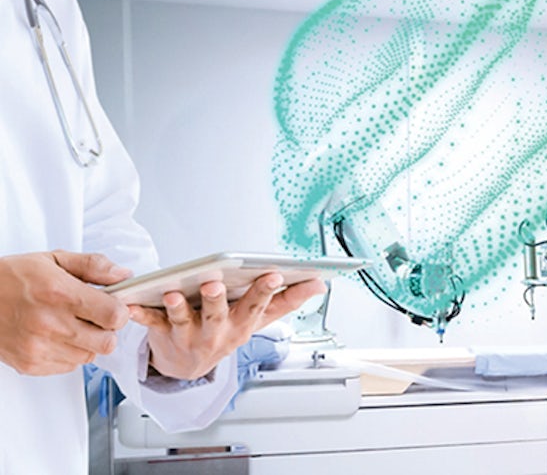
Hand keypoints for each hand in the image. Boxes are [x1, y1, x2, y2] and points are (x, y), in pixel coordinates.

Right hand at [0, 251, 131, 374]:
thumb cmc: (10, 278)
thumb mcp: (53, 259)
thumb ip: (93, 266)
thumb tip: (123, 275)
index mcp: (60, 294)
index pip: (114, 315)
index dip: (119, 311)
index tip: (113, 306)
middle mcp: (50, 323)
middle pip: (107, 342)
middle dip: (107, 329)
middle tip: (94, 317)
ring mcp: (39, 347)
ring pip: (90, 356)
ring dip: (88, 342)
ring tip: (70, 325)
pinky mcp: (30, 364)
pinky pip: (69, 366)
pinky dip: (69, 353)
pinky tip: (55, 336)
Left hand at [128, 274, 325, 379]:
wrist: (186, 366)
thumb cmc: (226, 332)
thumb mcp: (259, 319)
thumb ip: (288, 300)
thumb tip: (320, 284)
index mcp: (243, 324)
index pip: (258, 306)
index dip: (266, 291)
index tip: (274, 274)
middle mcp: (217, 332)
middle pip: (219, 315)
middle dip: (218, 301)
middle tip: (216, 285)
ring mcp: (189, 335)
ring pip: (184, 320)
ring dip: (178, 307)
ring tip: (173, 293)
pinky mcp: (162, 334)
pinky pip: (150, 323)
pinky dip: (140, 314)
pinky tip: (132, 304)